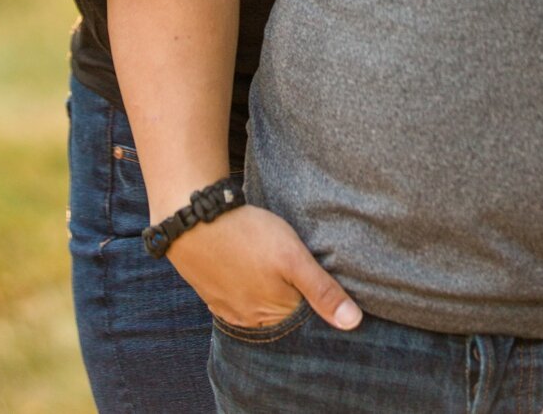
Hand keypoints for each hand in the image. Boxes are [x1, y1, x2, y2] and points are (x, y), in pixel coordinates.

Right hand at [167, 205, 361, 331]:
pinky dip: (243, 289)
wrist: (189, 218)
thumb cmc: (245, 234)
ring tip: (268, 270)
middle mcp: (251, 320)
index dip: (315, 301)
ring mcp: (227, 308)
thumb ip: (322, 290)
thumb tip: (353, 324)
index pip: (306, 319)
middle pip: (280, 316)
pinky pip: (235, 300)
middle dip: (290, 300)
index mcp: (275, 315)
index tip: (315, 280)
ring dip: (265, 295)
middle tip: (290, 270)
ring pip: (257, 308)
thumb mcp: (292, 256)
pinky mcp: (210, 294)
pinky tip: (245, 272)